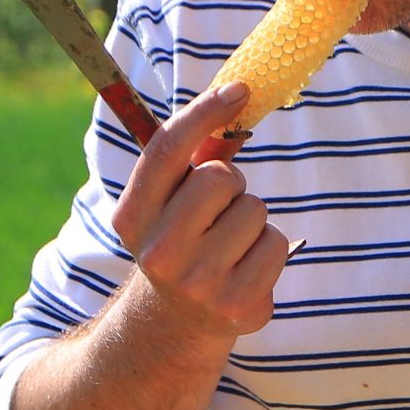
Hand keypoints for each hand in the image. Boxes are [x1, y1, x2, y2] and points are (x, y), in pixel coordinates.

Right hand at [111, 81, 288, 338]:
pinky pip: (276, 242)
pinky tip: (245, 266)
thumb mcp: (170, 199)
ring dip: (250, 218)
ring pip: (255, 209)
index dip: (205, 112)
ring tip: (229, 242)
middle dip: (230, 183)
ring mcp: (198, 282)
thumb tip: (235, 97)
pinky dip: (268, 247)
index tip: (239, 89)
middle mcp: (159, 252)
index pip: (168, 150)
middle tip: (216, 209)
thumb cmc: (181, 236)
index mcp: (133, 216)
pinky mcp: (238, 305)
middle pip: (220, 177)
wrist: (177, 320)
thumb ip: (195, 154)